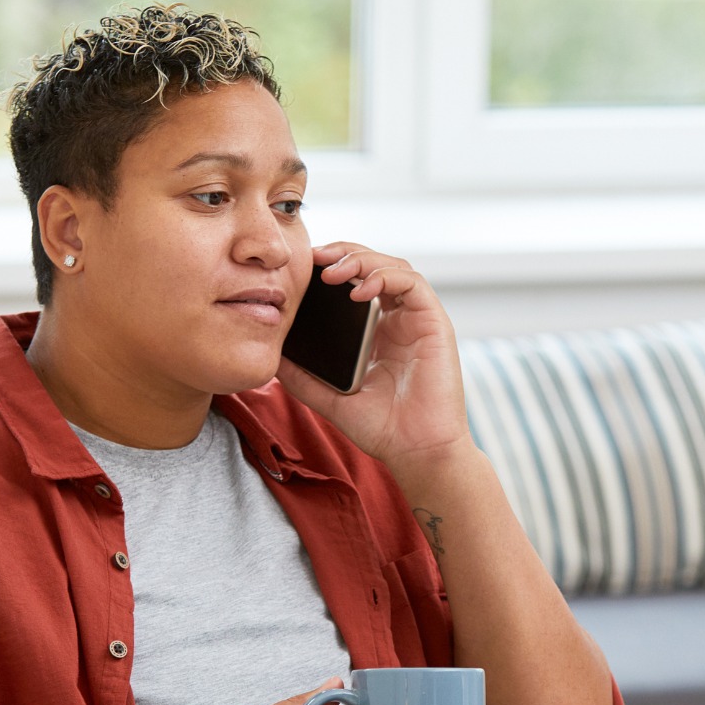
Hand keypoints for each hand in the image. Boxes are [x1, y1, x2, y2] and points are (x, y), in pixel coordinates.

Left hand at [276, 243, 472, 472]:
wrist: (417, 451)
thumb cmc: (382, 429)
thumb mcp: (329, 398)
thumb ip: (302, 377)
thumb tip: (270, 357)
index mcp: (376, 331)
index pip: (354, 282)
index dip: (331, 266)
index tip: (301, 268)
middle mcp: (398, 319)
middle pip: (373, 265)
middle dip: (343, 253)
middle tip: (314, 258)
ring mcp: (417, 319)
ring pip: (393, 266)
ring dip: (362, 260)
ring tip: (332, 272)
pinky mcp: (434, 322)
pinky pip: (412, 283)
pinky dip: (386, 277)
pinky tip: (360, 290)